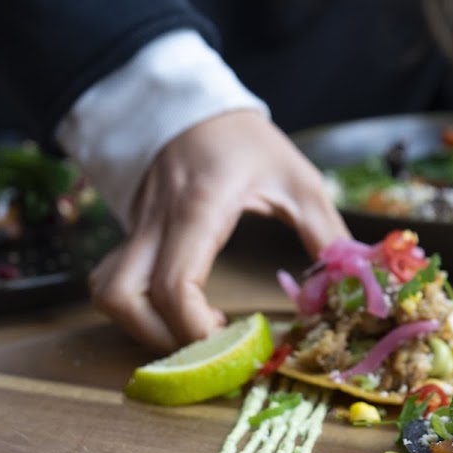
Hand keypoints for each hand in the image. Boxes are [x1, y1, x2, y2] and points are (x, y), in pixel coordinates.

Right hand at [89, 109, 347, 351]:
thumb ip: (325, 234)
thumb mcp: (298, 181)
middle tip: (209, 346)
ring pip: (106, 293)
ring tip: (193, 331)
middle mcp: (156, 224)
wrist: (193, 106)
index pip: (173, 286)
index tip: (231, 344)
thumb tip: (345, 284)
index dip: (194, 329)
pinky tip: (180, 308)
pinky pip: (115, 280)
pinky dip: (137, 307)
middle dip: (159, 338)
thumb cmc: (246, 143)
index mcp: (197, 210)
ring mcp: (136, 230)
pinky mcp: (131, 235)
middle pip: (120, 298)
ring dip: (141, 326)